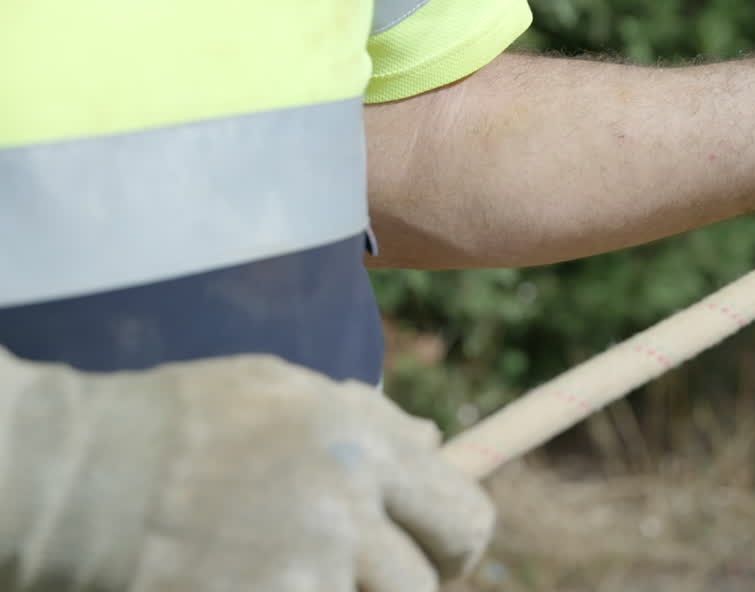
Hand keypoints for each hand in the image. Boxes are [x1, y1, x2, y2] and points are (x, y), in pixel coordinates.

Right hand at [0, 348, 491, 591]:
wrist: (83, 475)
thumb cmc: (186, 421)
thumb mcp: (287, 391)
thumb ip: (371, 420)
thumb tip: (435, 443)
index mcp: (363, 443)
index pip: (464, 515)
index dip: (457, 541)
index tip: (437, 550)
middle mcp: (345, 509)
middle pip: (424, 585)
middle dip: (405, 583)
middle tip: (364, 572)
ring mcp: (302, 571)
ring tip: (287, 564)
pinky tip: (249, 577)